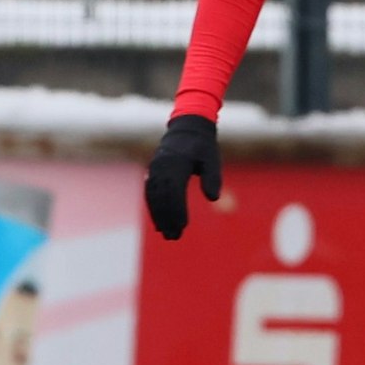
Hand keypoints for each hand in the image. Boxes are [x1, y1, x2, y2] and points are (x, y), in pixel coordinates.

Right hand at [144, 114, 220, 239]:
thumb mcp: (212, 159)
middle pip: (162, 197)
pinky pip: (150, 192)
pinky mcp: (153, 171)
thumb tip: (214, 198)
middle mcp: (162, 167)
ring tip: (166, 233)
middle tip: (173, 237)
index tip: (183, 225)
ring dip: (158, 216)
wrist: (188, 127)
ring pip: (154, 197)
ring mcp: (155, 168)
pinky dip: (153, 208)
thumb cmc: (203, 145)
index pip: (174, 192)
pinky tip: (158, 222)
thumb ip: (213, 178)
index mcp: (177, 164)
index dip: (177, 210)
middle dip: (167, 218)